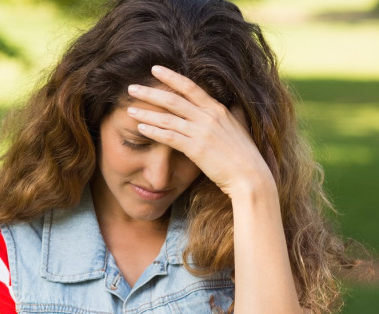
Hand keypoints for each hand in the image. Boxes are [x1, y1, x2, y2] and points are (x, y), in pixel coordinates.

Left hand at [126, 65, 274, 198]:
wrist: (251, 177)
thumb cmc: (245, 156)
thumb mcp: (240, 128)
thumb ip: (233, 114)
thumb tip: (232, 104)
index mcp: (218, 109)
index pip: (190, 87)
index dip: (171, 76)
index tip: (154, 69)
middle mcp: (208, 117)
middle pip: (173, 99)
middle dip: (150, 92)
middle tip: (131, 87)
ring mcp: (201, 132)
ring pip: (167, 118)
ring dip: (146, 113)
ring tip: (129, 109)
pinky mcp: (196, 149)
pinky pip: (169, 137)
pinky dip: (153, 132)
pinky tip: (139, 128)